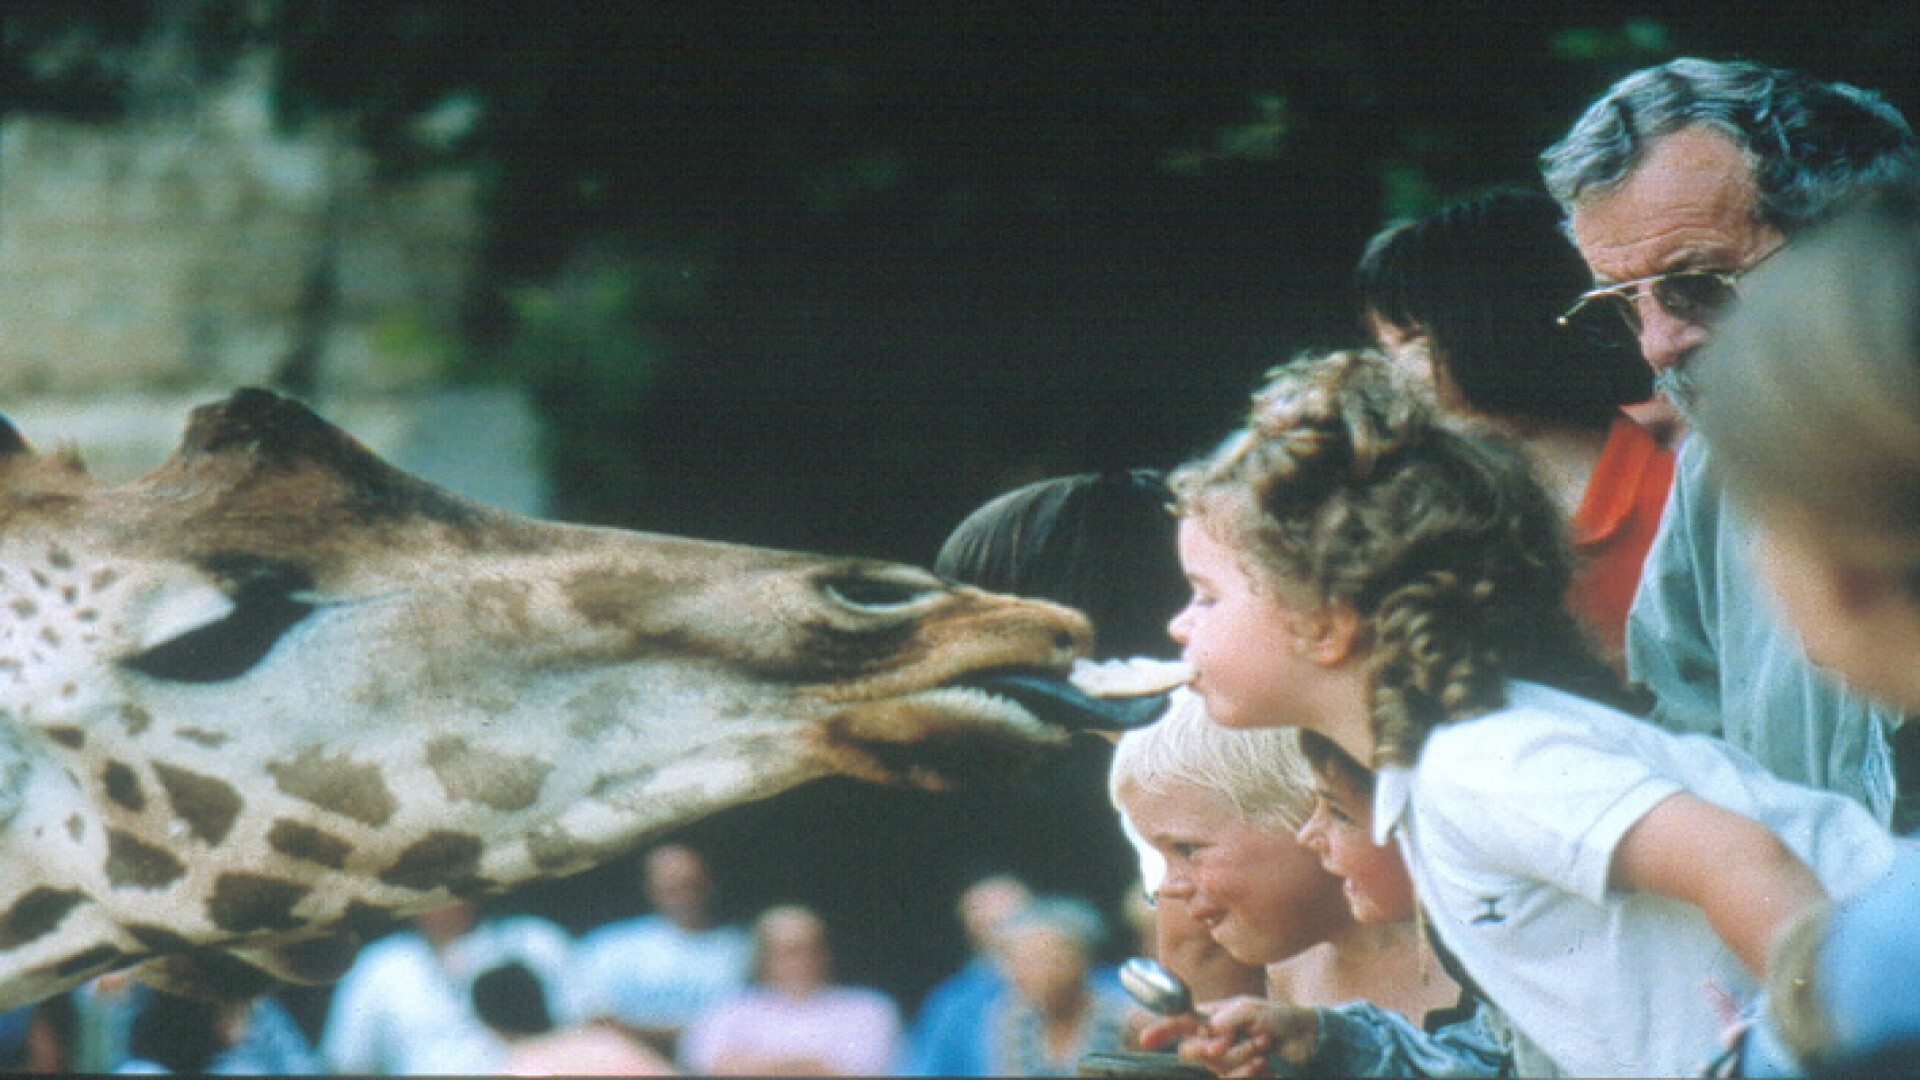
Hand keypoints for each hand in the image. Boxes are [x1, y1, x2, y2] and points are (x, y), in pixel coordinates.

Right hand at [1139, 995, 1318, 1077]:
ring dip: (1241, 1056)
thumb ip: (1223, 1020)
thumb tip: (1206, 1033)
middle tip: (1230, 1040)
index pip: (1179, 1022)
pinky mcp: (1239, 1076)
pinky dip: (1248, 1072)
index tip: (1145, 1040)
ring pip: (1216, 1066)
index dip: (1161, 1030)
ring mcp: (1225, 1061)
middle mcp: (1214, 1039)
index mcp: (1211, 1017)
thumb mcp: (1250, 1010)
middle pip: (1191, 1051)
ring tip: (1263, 1044)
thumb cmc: (1277, 1018)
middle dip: (1210, 1048)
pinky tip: (1264, 1064)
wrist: (1305, 1040)